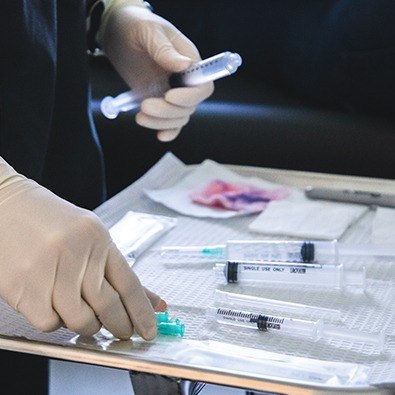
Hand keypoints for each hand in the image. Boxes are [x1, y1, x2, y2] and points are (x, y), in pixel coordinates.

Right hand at [0, 159, 159, 339]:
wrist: (7, 206)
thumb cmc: (50, 222)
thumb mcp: (90, 236)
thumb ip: (114, 269)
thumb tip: (149, 300)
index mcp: (98, 238)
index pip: (129, 283)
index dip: (142, 311)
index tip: (150, 329)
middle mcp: (76, 251)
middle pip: (108, 304)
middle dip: (120, 325)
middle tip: (122, 331)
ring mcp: (47, 268)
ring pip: (79, 319)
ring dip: (86, 326)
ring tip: (82, 314)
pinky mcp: (21, 284)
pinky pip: (49, 322)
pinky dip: (55, 322)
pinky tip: (53, 306)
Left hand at [98, 0, 213, 141]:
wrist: (117, 34)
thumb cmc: (136, 25)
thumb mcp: (149, 31)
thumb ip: (165, 50)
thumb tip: (185, 65)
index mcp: (190, 62)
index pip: (202, 87)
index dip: (190, 97)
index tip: (170, 96)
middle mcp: (185, 81)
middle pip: (189, 107)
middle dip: (167, 111)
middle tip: (145, 105)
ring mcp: (172, 93)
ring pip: (178, 118)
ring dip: (161, 122)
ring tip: (140, 115)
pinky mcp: (159, 102)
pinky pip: (170, 122)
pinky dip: (167, 131)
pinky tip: (160, 135)